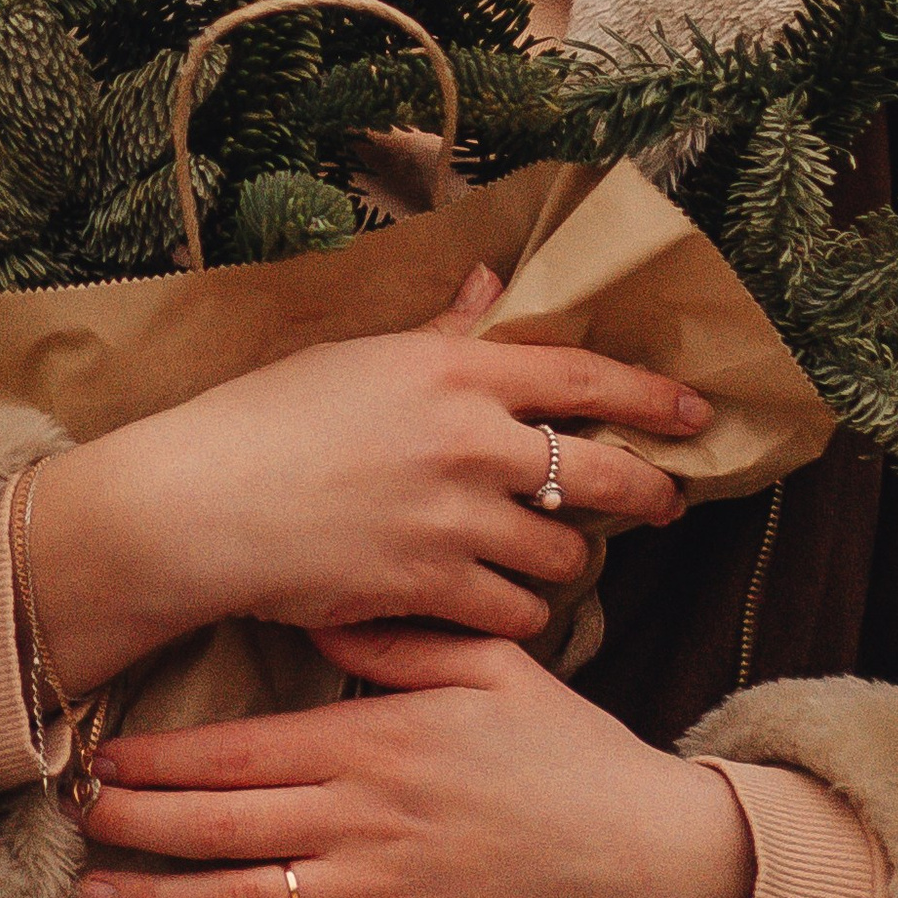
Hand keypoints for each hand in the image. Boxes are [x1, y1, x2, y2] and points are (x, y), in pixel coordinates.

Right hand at [24, 268, 707, 694]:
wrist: (203, 505)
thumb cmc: (270, 418)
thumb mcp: (362, 356)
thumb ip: (444, 332)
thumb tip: (493, 285)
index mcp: (457, 372)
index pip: (585, 378)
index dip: (652, 396)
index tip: (695, 411)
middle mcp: (472, 443)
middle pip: (600, 475)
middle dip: (646, 492)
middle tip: (662, 502)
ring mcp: (456, 522)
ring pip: (562, 555)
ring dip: (567, 558)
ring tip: (554, 553)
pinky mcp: (432, 590)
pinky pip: (516, 612)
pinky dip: (519, 611)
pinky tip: (505, 601)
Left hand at [79, 624, 756, 897]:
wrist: (643, 851)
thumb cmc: (569, 752)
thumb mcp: (492, 666)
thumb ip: (403, 640)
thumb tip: (326, 617)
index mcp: (376, 739)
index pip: (242, 749)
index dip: (162, 758)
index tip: (101, 756)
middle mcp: (363, 816)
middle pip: (222, 824)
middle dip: (135, 822)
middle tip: (69, 819)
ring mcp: (381, 892)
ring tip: (93, 897)